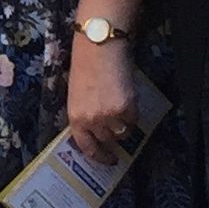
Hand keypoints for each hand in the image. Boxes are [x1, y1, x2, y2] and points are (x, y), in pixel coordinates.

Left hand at [65, 31, 140, 151]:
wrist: (99, 46)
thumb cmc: (85, 65)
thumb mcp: (77, 94)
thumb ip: (85, 114)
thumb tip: (97, 130)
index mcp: (75, 117)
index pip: (86, 147)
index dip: (99, 156)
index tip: (109, 160)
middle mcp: (91, 120)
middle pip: (107, 141)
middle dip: (113, 139)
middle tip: (119, 134)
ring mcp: (109, 116)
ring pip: (122, 133)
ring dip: (123, 125)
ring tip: (121, 109)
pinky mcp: (126, 108)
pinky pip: (134, 120)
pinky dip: (133, 114)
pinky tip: (128, 100)